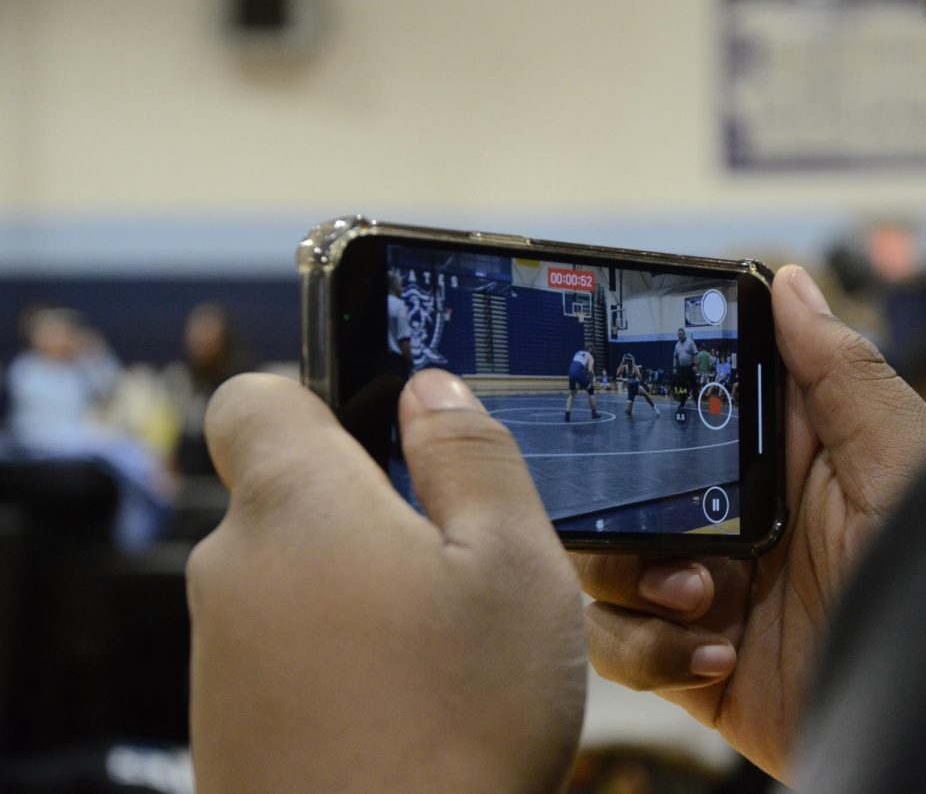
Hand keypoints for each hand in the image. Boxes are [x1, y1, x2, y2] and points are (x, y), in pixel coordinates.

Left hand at [187, 370, 585, 792]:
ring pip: (295, 573)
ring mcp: (223, 651)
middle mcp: (236, 570)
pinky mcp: (230, 717)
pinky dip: (341, 652)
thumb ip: (472, 454)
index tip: (386, 431)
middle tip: (454, 558)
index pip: (257, 394)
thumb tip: (435, 390)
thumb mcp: (512, 561)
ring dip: (362, 586)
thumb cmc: (459, 726)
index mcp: (298, 505)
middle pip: (289, 492)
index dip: (321, 394)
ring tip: (441, 645)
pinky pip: (285, 646)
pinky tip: (405, 700)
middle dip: (367, 506)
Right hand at [574, 266, 925, 781]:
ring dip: (635, 579)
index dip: (648, 400)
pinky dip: (649, 651)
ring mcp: (708, 594)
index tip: (621, 393)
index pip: (690, 411)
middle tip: (674, 527)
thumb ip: (840, 373)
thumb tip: (789, 283)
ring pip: (603, 564)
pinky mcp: (690, 665)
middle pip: (625, 487)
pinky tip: (714, 655)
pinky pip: (619, 646)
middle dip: (626, 504)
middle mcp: (733, 522)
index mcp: (780, 462)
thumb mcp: (898, 463)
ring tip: (702, 598)